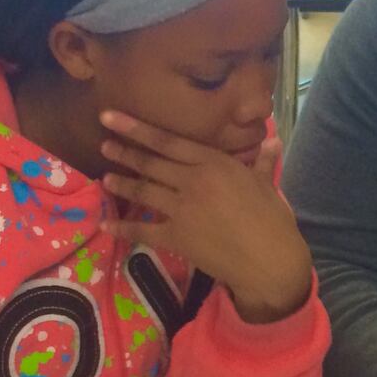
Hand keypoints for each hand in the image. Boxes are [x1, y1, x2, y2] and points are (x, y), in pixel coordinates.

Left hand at [99, 111, 312, 324]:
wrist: (269, 260)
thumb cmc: (273, 219)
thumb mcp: (267, 184)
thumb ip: (262, 161)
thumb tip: (273, 139)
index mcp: (214, 163)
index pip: (168, 141)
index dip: (137, 128)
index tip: (111, 117)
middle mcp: (192, 181)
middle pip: (150, 163)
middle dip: (124, 152)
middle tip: (104, 145)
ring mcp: (181, 209)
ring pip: (144, 191)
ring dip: (122, 184)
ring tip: (105, 178)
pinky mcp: (176, 237)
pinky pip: (143, 230)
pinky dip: (124, 228)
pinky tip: (107, 225)